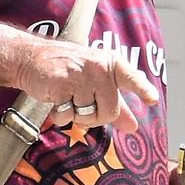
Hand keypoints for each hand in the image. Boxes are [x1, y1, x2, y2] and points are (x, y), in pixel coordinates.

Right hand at [17, 41, 159, 132]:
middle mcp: (98, 68)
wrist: (32, 58)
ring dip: (75, 115)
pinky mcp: (61, 85)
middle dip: (96, 117)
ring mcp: (80, 76)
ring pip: (88, 116)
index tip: (152, 100)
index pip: (130, 77)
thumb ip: (116, 103)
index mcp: (110, 63)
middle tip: (82, 104)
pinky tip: (56, 99)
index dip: (142, 89)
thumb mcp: (96, 81)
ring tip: (67, 97)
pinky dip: (61, 115)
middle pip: (109, 111)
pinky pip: (68, 116)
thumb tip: (133, 127)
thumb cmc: (68, 70)